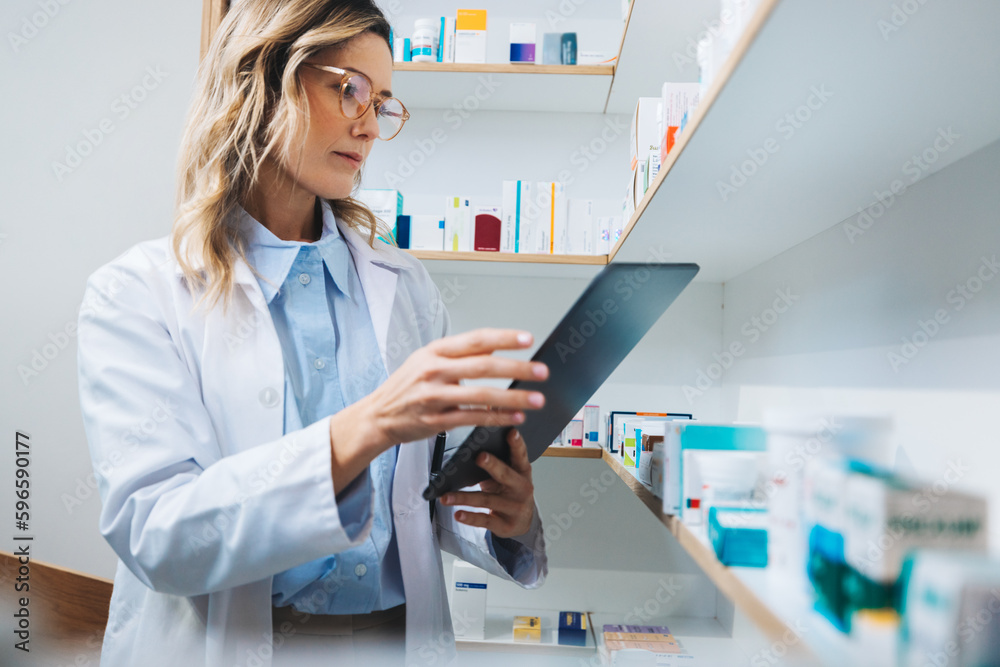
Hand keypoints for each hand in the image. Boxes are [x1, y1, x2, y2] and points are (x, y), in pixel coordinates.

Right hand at [362, 329, 547, 450]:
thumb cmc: (406, 386)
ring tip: (537, 398)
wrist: (377, 415)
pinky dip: (496, 418)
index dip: (504, 338)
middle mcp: (434, 370)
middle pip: (483, 366)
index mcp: (435, 351)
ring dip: (513, 397)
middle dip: (517, 368)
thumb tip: (495, 347)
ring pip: (481, 395)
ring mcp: (434, 396)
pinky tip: (515, 417)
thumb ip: (459, 355)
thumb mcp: (426, 360)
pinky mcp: (435, 420)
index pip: (476, 340)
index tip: (528, 340)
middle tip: (542, 371)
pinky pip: (472, 418)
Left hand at [440, 428, 535, 538]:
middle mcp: (522, 488)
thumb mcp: (510, 476)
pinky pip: (484, 520)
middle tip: (480, 456)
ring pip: (487, 500)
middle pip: (505, 475)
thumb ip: (497, 464)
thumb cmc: (511, 492)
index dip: (516, 444)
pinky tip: (458, 514)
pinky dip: (470, 517)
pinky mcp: (506, 525)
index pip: (520, 455)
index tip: (511, 432)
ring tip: (446, 497)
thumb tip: (469, 452)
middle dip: (492, 465)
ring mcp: (515, 508)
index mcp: (522, 472)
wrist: (523, 521)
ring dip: (464, 498)